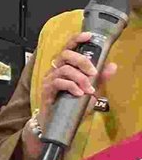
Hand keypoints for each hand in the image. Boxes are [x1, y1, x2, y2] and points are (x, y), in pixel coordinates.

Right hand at [27, 33, 118, 159]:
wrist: (56, 122)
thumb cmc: (71, 104)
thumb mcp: (89, 90)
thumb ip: (100, 79)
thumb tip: (113, 65)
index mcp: (65, 66)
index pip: (68, 47)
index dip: (77, 39)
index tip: (89, 36)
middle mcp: (55, 70)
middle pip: (65, 55)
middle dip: (82, 61)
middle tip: (93, 73)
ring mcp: (50, 79)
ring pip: (64, 69)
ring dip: (80, 78)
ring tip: (88, 89)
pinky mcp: (46, 90)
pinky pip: (59, 82)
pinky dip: (71, 86)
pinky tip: (79, 93)